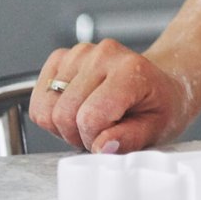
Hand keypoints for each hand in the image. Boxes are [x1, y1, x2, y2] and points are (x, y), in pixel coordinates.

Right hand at [29, 39, 192, 153]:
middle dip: (78, 134)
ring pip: (46, 109)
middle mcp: (103, 55)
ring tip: (90, 120)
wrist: (162, 82)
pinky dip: (51, 113)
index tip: (110, 138)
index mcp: (130, 70)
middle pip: (63, 114)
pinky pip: (38, 99)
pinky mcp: (62, 57)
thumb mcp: (157, 129)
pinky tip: (77, 109)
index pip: (89, 117)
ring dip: (63, 125)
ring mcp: (80, 53)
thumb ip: (130, 139)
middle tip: (100, 131)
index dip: (94, 139)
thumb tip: (102, 146)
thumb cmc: (160, 105)